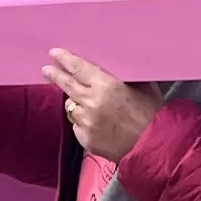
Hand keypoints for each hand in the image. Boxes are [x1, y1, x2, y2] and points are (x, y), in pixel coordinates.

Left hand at [48, 48, 160, 162]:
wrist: (153, 147)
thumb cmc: (152, 114)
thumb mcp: (142, 85)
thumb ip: (123, 75)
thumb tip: (111, 64)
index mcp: (106, 86)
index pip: (78, 68)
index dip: (65, 60)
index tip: (55, 54)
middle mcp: (92, 103)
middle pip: (67, 85)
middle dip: (55, 75)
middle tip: (47, 69)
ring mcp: (86, 123)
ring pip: (72, 107)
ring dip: (76, 103)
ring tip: (90, 105)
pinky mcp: (86, 139)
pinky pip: (78, 126)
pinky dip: (84, 123)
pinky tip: (99, 124)